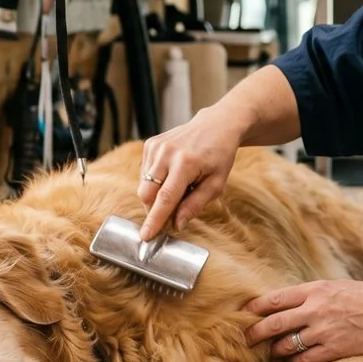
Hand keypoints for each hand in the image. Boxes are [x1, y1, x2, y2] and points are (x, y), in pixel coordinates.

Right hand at [138, 106, 246, 240]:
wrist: (216, 125)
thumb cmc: (219, 155)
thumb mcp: (216, 183)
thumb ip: (195, 204)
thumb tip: (177, 224)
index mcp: (186, 163)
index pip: (165, 198)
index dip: (155, 219)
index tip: (146, 236)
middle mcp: (167, 153)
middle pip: (147, 193)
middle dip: (153, 209)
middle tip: (171, 213)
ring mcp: (156, 147)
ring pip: (143, 185)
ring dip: (156, 195)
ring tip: (179, 186)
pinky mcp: (150, 144)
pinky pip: (144, 173)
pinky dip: (155, 181)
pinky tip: (172, 175)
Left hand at [243, 280, 362, 361]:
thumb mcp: (337, 286)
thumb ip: (313, 294)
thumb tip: (291, 301)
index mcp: (315, 290)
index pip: (275, 299)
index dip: (255, 307)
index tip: (243, 312)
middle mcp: (315, 310)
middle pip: (274, 323)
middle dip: (256, 333)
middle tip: (247, 339)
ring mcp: (323, 331)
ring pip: (286, 345)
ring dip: (276, 350)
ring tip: (274, 351)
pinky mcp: (333, 349)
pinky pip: (304, 359)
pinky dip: (296, 361)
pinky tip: (294, 361)